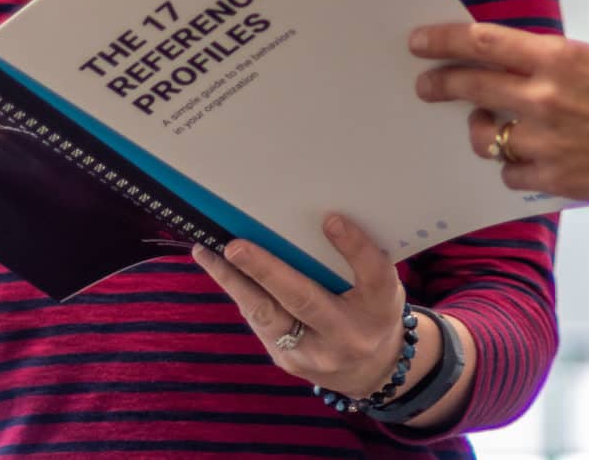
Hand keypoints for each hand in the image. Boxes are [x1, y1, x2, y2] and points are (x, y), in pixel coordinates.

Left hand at [193, 215, 416, 398]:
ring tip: (207, 252)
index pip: (373, 273)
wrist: (370, 370)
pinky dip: (240, 293)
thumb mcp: (380, 284)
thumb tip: (317, 219)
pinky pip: (260, 322)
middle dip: (266, 271)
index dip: (354, 246)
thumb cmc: (373, 310)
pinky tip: (221, 269)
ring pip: (266, 315)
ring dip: (233, 282)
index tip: (331, 220)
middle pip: (304, 299)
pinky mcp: (288, 362)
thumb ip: (358, 259)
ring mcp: (314, 354)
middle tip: (236, 246)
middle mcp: (349, 334)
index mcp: (381, 306)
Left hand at [409, 23, 588, 202]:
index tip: (420, 41)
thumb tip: (520, 60)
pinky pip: (510, 173)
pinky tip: (528, 158)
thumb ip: (555, 60)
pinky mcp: (552, 177)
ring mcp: (545, 141)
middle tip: (425, 85)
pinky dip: (514, 165)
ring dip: (482, 130)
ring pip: (486, 136)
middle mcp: (543, 98)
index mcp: (557, 58)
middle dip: (441, 84)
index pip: (484, 42)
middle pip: (471, 87)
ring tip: (492, 127)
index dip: (444, 40)